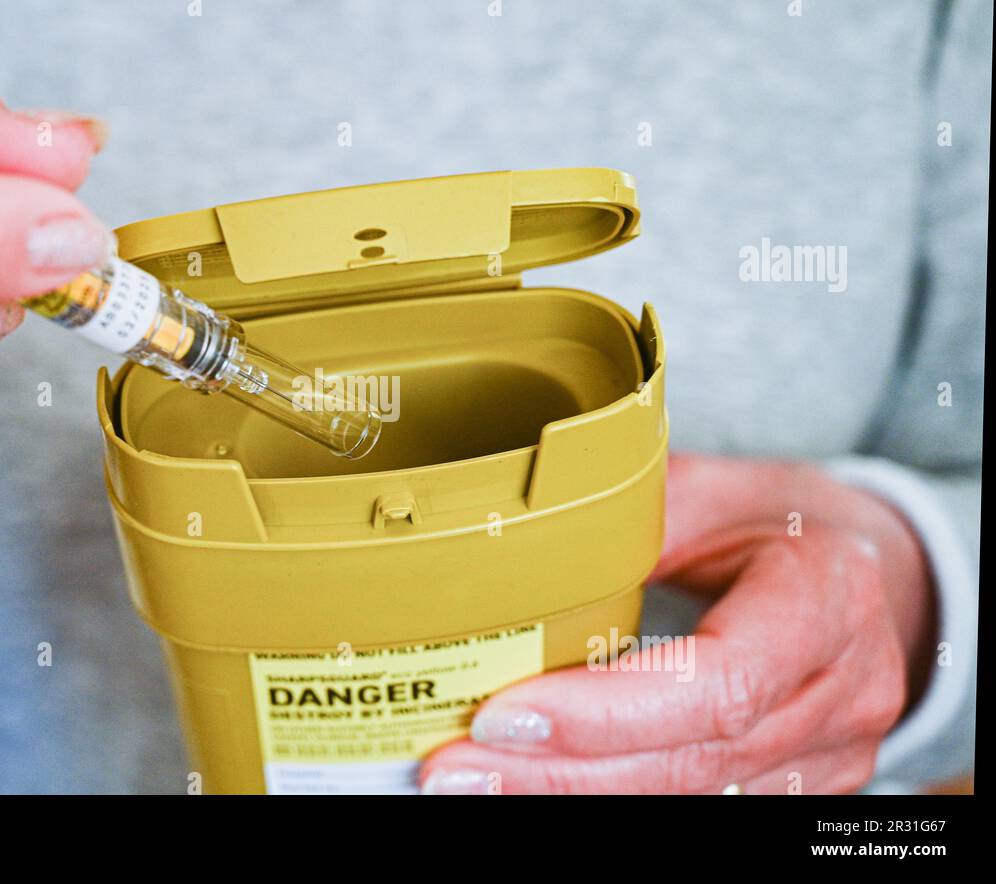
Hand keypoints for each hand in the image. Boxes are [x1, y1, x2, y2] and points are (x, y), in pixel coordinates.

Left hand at [421, 452, 934, 793]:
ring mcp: (831, 754)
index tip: (500, 717)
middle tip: (454, 769)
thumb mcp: (708, 492)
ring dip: (573, 795)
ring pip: (692, 797)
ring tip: (474, 781)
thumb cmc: (775, 523)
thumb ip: (624, 519)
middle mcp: (843, 694)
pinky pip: (700, 803)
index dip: (605, 713)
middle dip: (563, 773)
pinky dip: (609, 796)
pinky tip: (536, 784)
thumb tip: (507, 544)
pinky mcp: (799, 786)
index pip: (716, 683)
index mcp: (824, 601)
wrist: (861, 572)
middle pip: (692, 759)